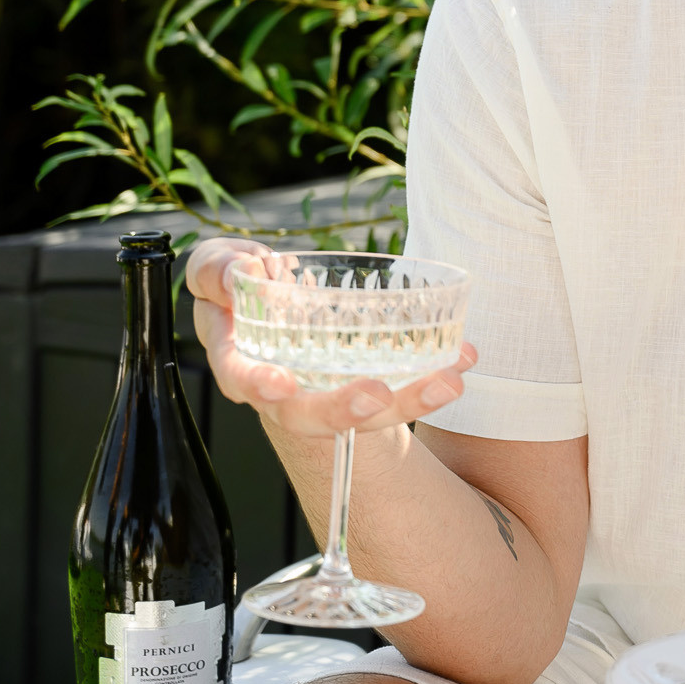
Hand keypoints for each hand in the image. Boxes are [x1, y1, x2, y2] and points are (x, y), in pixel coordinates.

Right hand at [187, 237, 476, 438]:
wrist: (275, 297)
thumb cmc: (242, 283)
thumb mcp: (218, 267)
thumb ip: (217, 270)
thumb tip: (241, 272)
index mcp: (242, 362)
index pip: (244, 381)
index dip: (259, 386)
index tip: (280, 386)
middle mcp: (286, 389)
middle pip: (312, 415)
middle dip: (345, 411)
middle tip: (377, 395)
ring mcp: (329, 388)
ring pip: (369, 410)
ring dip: (411, 400)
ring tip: (449, 381)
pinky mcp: (365, 378)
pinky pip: (401, 384)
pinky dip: (434, 372)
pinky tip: (467, 356)